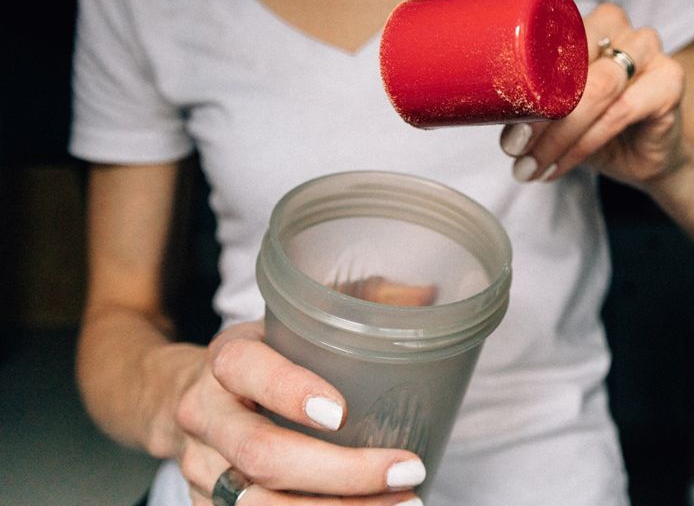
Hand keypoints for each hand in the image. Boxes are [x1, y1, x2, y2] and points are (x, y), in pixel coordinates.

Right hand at [174, 321, 425, 504]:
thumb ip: (356, 300)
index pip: (247, 370)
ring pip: (259, 504)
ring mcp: (202, 468)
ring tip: (406, 501)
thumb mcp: (294, 320)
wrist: (184, 398)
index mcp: (227, 358)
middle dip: (341, 473)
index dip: (290, 392)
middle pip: (261, 454)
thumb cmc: (263, 356)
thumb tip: (425, 292)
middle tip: (407, 469)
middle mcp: (206, 416)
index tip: (343, 412)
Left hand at [500, 2, 686, 187]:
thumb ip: (530, 103)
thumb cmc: (595, 125)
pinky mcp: (670, 81)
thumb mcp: (556, 111)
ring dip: (559, 135)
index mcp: (589, 23)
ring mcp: (650, 52)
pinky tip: (562, 165)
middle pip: (573, 67)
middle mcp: (622, 29)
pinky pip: (618, 113)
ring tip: (533, 165)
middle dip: (539, 116)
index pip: (550, 44)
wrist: (645, 156)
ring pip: (596, 90)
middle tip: (516, 151)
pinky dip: (585, 145)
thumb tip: (489, 112)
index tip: (505, 132)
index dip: (523, 89)